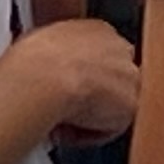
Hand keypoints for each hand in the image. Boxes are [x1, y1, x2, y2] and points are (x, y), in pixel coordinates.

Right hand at [18, 15, 140, 144]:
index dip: (84, 74)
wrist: (42, 78)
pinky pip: (110, 127)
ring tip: (63, 120)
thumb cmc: (33, 59)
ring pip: (114, 102)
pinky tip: (67, 129)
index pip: (102, 53)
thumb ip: (60, 49)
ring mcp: (130, 78)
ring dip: (93, 114)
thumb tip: (50, 64)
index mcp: (99, 29)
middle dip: (95, 93)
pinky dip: (89, 133)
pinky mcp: (130, 107)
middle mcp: (121, 49)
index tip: (68, 86)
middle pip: (115, 76)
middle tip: (67, 107)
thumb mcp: (43, 39)